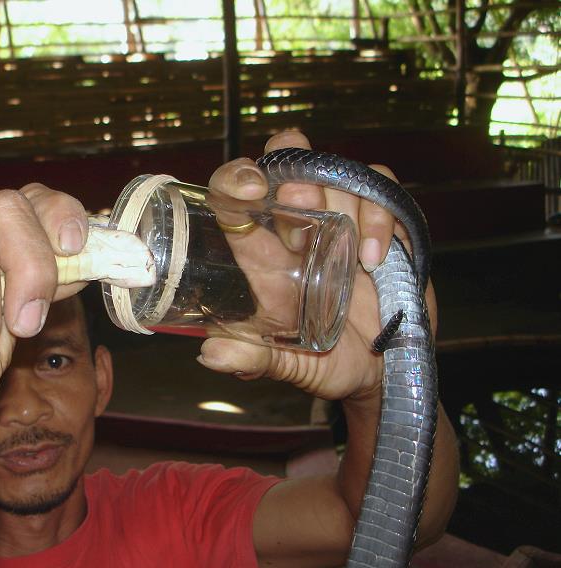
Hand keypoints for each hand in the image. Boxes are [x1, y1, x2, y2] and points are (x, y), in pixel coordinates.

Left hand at [198, 130, 437, 404]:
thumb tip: (210, 355)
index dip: (234, 181)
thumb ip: (253, 359)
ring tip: (353, 255)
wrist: (383, 373)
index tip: (246, 188)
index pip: (236, 199)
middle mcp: (299, 229)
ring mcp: (343, 220)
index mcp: (265, 256)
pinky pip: (383, 192)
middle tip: (298, 200)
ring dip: (340, 201)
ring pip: (336, 174)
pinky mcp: (385, 223)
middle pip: (286, 165)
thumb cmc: (325, 363)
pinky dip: (380, 218)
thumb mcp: (288, 365)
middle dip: (292, 176)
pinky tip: (375, 259)